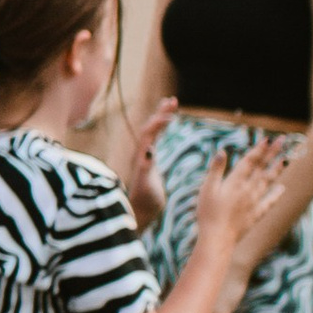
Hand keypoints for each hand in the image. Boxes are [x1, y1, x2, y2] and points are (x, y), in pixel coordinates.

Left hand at [124, 97, 176, 227]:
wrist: (139, 212)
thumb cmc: (144, 200)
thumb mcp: (146, 184)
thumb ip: (146, 168)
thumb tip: (148, 151)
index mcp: (141, 156)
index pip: (148, 132)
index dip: (159, 122)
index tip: (172, 115)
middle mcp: (141, 154)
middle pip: (150, 127)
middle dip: (161, 114)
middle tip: (173, 101)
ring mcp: (145, 157)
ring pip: (152, 131)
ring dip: (161, 117)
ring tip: (171, 103)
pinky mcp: (150, 162)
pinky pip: (155, 139)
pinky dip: (161, 129)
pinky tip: (168, 124)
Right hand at [192, 136, 288, 257]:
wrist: (218, 237)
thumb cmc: (208, 213)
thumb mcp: (207, 189)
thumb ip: (216, 170)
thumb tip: (222, 151)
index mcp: (235, 182)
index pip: (250, 161)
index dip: (259, 150)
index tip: (268, 139)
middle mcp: (248, 189)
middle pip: (262, 168)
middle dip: (273, 153)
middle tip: (283, 140)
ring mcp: (254, 202)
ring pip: (268, 182)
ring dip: (277, 170)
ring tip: (284, 160)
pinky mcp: (256, 214)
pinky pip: (269, 201)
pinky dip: (276, 194)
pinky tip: (281, 188)